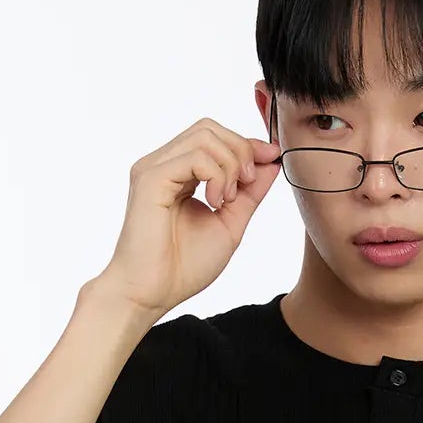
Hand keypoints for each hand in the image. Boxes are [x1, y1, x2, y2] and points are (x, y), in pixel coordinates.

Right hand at [93, 117, 282, 320]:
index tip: (272, 157)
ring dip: (229, 165)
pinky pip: (195, 156)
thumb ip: (249, 193)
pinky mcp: (150, 178)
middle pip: (209, 128)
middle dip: (240, 150)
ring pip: (204, 136)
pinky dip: (216, 175)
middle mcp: (164, 165)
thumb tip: (271, 161)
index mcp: (179, 174)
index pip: (214, 138)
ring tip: (227, 200)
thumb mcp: (230, 224)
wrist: (151, 294)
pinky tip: (214, 203)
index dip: (247, 143)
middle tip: (246, 186)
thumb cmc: (183, 268)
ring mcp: (154, 168)